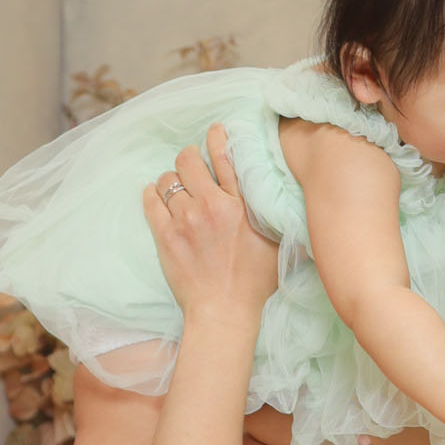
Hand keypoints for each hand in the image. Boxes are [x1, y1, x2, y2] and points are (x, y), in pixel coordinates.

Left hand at [142, 124, 277, 318]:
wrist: (224, 313)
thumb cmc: (254, 284)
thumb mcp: (277, 244)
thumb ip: (277, 216)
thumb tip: (293, 197)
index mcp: (240, 206)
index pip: (224, 157)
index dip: (217, 138)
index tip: (214, 132)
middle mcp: (210, 207)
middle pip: (188, 160)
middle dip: (189, 158)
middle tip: (191, 165)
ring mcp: (184, 220)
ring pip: (167, 178)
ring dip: (171, 179)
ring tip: (176, 188)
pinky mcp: (164, 236)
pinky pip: (150, 200)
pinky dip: (152, 193)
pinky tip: (157, 196)